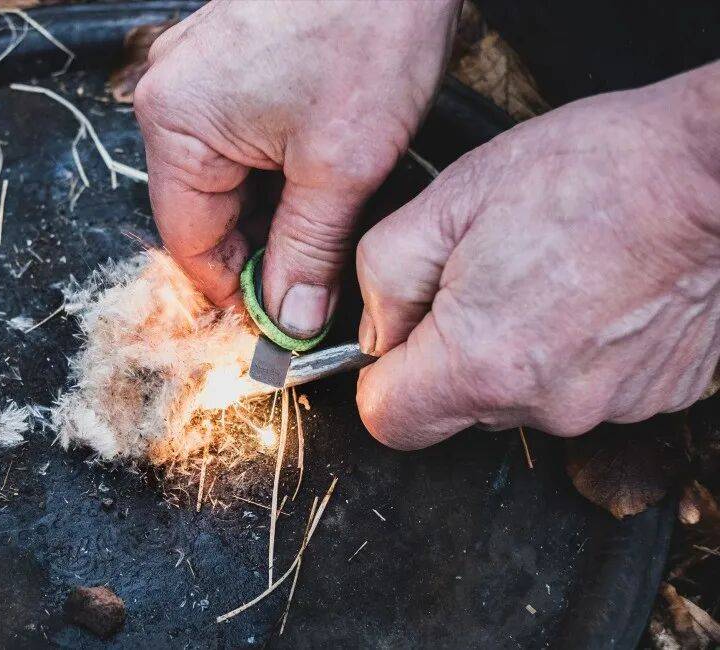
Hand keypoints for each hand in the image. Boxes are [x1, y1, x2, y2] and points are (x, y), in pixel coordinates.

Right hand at [135, 0, 459, 336]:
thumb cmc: (369, 25)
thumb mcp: (341, 164)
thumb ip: (308, 251)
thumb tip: (291, 320)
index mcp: (175, 123)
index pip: (190, 241)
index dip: (235, 291)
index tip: (280, 324)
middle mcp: (171, 95)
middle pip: (204, 210)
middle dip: (260, 249)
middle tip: (317, 284)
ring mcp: (199, 72)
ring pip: (227, 177)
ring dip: (274, 209)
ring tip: (328, 223)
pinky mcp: (232, 58)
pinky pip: (240, 138)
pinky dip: (277, 168)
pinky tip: (321, 177)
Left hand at [355, 62, 719, 449]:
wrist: (712, 169)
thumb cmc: (588, 171)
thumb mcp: (448, 200)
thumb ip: (383, 277)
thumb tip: (376, 331)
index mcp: (481, 364)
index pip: (388, 421)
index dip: (381, 376)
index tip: (401, 334)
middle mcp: (546, 405)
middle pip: (457, 409)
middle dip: (450, 352)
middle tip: (483, 276)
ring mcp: (609, 407)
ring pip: (521, 397)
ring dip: (516, 349)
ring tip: (548, 274)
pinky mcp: (657, 396)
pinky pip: (584, 386)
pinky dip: (575, 350)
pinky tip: (594, 292)